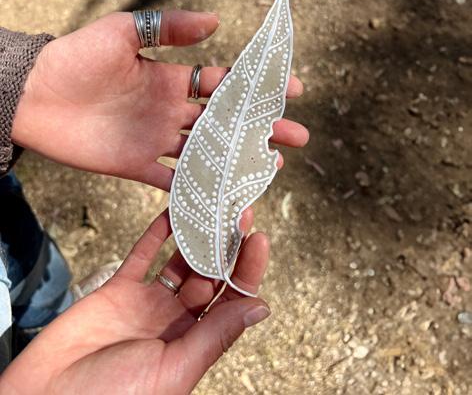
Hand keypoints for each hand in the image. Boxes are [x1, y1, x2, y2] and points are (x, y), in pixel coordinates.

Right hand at [0, 209, 269, 393]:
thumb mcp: (171, 369)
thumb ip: (213, 336)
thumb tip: (261, 307)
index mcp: (195, 342)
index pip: (232, 299)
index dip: (247, 269)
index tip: (258, 238)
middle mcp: (176, 320)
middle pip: (210, 275)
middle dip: (226, 245)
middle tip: (239, 211)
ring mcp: (148, 303)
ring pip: (180, 261)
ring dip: (197, 236)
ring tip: (213, 207)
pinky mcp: (118, 290)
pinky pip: (142, 255)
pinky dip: (157, 234)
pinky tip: (172, 213)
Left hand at [12, 11, 307, 189]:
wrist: (36, 94)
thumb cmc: (77, 58)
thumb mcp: (124, 31)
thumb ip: (169, 28)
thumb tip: (217, 22)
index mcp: (171, 80)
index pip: (224, 84)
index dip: (256, 87)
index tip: (291, 89)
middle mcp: (170, 112)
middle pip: (225, 123)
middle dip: (261, 129)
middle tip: (296, 137)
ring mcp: (156, 141)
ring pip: (206, 154)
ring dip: (238, 160)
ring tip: (271, 166)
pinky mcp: (137, 166)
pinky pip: (171, 182)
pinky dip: (195, 190)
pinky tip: (224, 196)